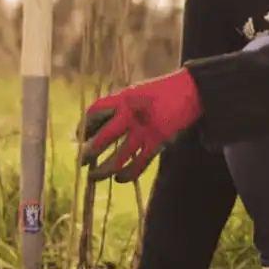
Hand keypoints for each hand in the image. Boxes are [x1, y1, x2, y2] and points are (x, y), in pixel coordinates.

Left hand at [80, 69, 202, 182]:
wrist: (190, 89)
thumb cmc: (161, 90)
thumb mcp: (135, 92)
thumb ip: (119, 105)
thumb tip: (99, 124)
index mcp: (123, 98)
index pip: (95, 113)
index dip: (84, 126)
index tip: (78, 136)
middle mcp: (131, 114)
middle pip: (103, 138)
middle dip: (89, 152)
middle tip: (80, 162)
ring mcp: (145, 130)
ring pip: (119, 156)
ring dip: (104, 169)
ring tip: (94, 176)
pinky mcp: (158, 142)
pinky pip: (139, 164)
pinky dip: (128, 174)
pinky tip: (119, 179)